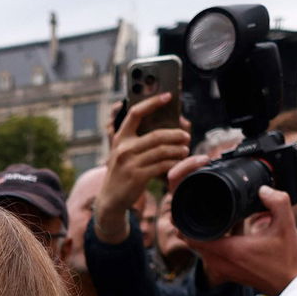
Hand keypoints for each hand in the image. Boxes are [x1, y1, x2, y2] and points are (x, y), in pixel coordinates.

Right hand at [94, 95, 189, 243]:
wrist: (110, 200)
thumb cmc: (122, 173)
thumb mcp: (124, 154)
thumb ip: (140, 141)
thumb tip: (166, 128)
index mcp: (120, 138)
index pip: (135, 113)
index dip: (152, 102)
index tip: (167, 96)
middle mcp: (123, 149)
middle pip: (156, 135)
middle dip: (176, 134)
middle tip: (186, 136)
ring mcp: (130, 163)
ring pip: (162, 150)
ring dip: (178, 150)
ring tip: (185, 150)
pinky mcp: (137, 177)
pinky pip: (162, 165)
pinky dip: (173, 163)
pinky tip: (178, 163)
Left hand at [183, 185, 296, 295]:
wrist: (290, 283)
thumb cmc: (287, 258)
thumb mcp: (286, 226)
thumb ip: (277, 202)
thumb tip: (263, 189)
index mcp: (229, 250)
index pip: (192, 238)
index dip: (184, 223)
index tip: (185, 209)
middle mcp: (220, 262)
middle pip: (193, 242)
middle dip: (192, 226)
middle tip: (197, 207)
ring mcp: (222, 269)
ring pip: (201, 249)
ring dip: (203, 234)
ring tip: (212, 216)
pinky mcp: (226, 272)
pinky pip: (210, 255)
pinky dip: (212, 243)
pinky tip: (225, 229)